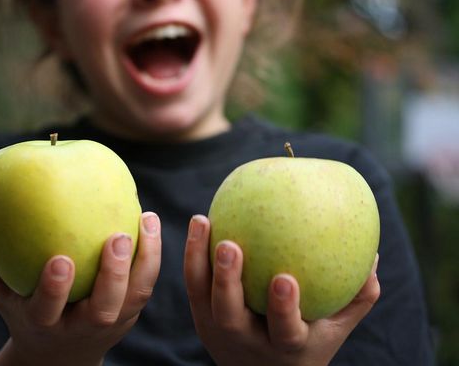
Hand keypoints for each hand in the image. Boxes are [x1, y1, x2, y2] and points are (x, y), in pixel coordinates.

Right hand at [0, 212, 160, 365]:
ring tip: (146, 218)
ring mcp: (112, 323)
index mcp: (46, 324)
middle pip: (102, 309)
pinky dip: (151, 255)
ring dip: (145, 259)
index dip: (55, 289)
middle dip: (113, 276)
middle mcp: (82, 328)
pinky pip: (146, 284)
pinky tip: (148, 220)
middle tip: (117, 238)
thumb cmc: (27, 313)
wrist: (62, 355)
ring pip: (135, 296)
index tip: (60, 259)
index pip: (48, 311)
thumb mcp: (3, 295)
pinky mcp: (130, 313)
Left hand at [184, 214, 379, 365]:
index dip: (283, 309)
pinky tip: (201, 221)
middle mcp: (245, 342)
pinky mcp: (201, 318)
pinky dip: (194, 254)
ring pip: (201, 296)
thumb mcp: (334, 330)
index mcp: (283, 347)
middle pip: (230, 316)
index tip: (285, 278)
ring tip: (203, 220)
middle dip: (227, 282)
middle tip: (230, 245)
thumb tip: (374, 256)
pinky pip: (194, 283)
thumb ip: (356, 298)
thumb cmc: (307, 342)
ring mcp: (217, 331)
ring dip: (199, 258)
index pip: (283, 331)